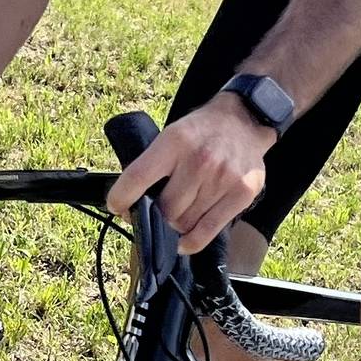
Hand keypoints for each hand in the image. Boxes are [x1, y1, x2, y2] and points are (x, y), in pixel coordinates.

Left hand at [106, 93, 274, 255]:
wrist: (243, 119)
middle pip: (165, 209)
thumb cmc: (201, 133)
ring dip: (175, 226)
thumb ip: (154, 166)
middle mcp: (200, 160)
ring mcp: (223, 178)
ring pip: (184, 223)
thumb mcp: (172, 136)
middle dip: (155, 215)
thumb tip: (132, 205)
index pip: (138, 177)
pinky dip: (192, 241)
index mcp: (175, 142)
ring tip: (177, 216)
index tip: (116, 207)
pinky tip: (184, 241)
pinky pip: (208, 230)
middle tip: (155, 212)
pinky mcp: (242, 193)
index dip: (121, 198)